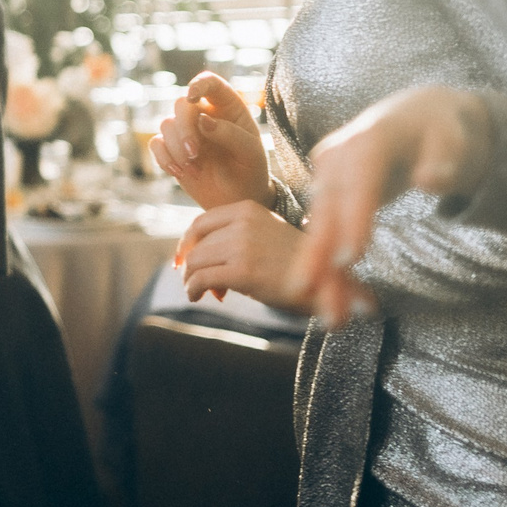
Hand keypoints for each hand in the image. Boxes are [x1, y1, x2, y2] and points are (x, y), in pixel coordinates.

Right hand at [148, 71, 270, 210]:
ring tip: (194, 169)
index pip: (210, 83)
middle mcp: (204, 114)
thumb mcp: (250, 153)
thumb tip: (203, 120)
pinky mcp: (172, 150)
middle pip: (181, 105)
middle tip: (194, 154)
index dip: (198, 84)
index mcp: (227, 107)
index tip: (191, 97)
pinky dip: (164, 158)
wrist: (238, 199)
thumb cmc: (250, 171)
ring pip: (166, 125)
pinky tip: (179, 173)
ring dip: (177, 148)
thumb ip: (230, 134)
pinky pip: (156, 144)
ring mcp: (186, 131)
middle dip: (184, 129)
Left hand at [176, 200, 309, 312]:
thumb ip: (234, 236)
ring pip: (195, 261)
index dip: (186, 242)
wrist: (324, 282)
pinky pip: (201, 278)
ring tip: (200, 292)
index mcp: (248, 209)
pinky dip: (193, 289)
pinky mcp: (242, 271)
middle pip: (197, 244)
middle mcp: (243, 223)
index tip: (181, 259)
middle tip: (200, 283)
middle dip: (193, 266)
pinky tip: (198, 297)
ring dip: (191, 279)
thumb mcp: (264, 234)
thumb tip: (194, 254)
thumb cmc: (294, 262)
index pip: (201, 222)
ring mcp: (242, 246)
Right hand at [291, 86, 493, 327]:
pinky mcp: (327, 194)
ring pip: (320, 229)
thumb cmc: (440, 129)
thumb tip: (431, 181)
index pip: (359, 180)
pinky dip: (331, 268)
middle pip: (327, 210)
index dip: (353, 218)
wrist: (415, 115)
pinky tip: (339, 300)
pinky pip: (326, 235)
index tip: (350, 257)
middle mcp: (338, 156)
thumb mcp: (454, 136)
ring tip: (333, 318)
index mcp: (369, 139)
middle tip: (314, 298)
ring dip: (322, 273)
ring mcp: (327, 176)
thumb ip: (446, 158)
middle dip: (320, 257)